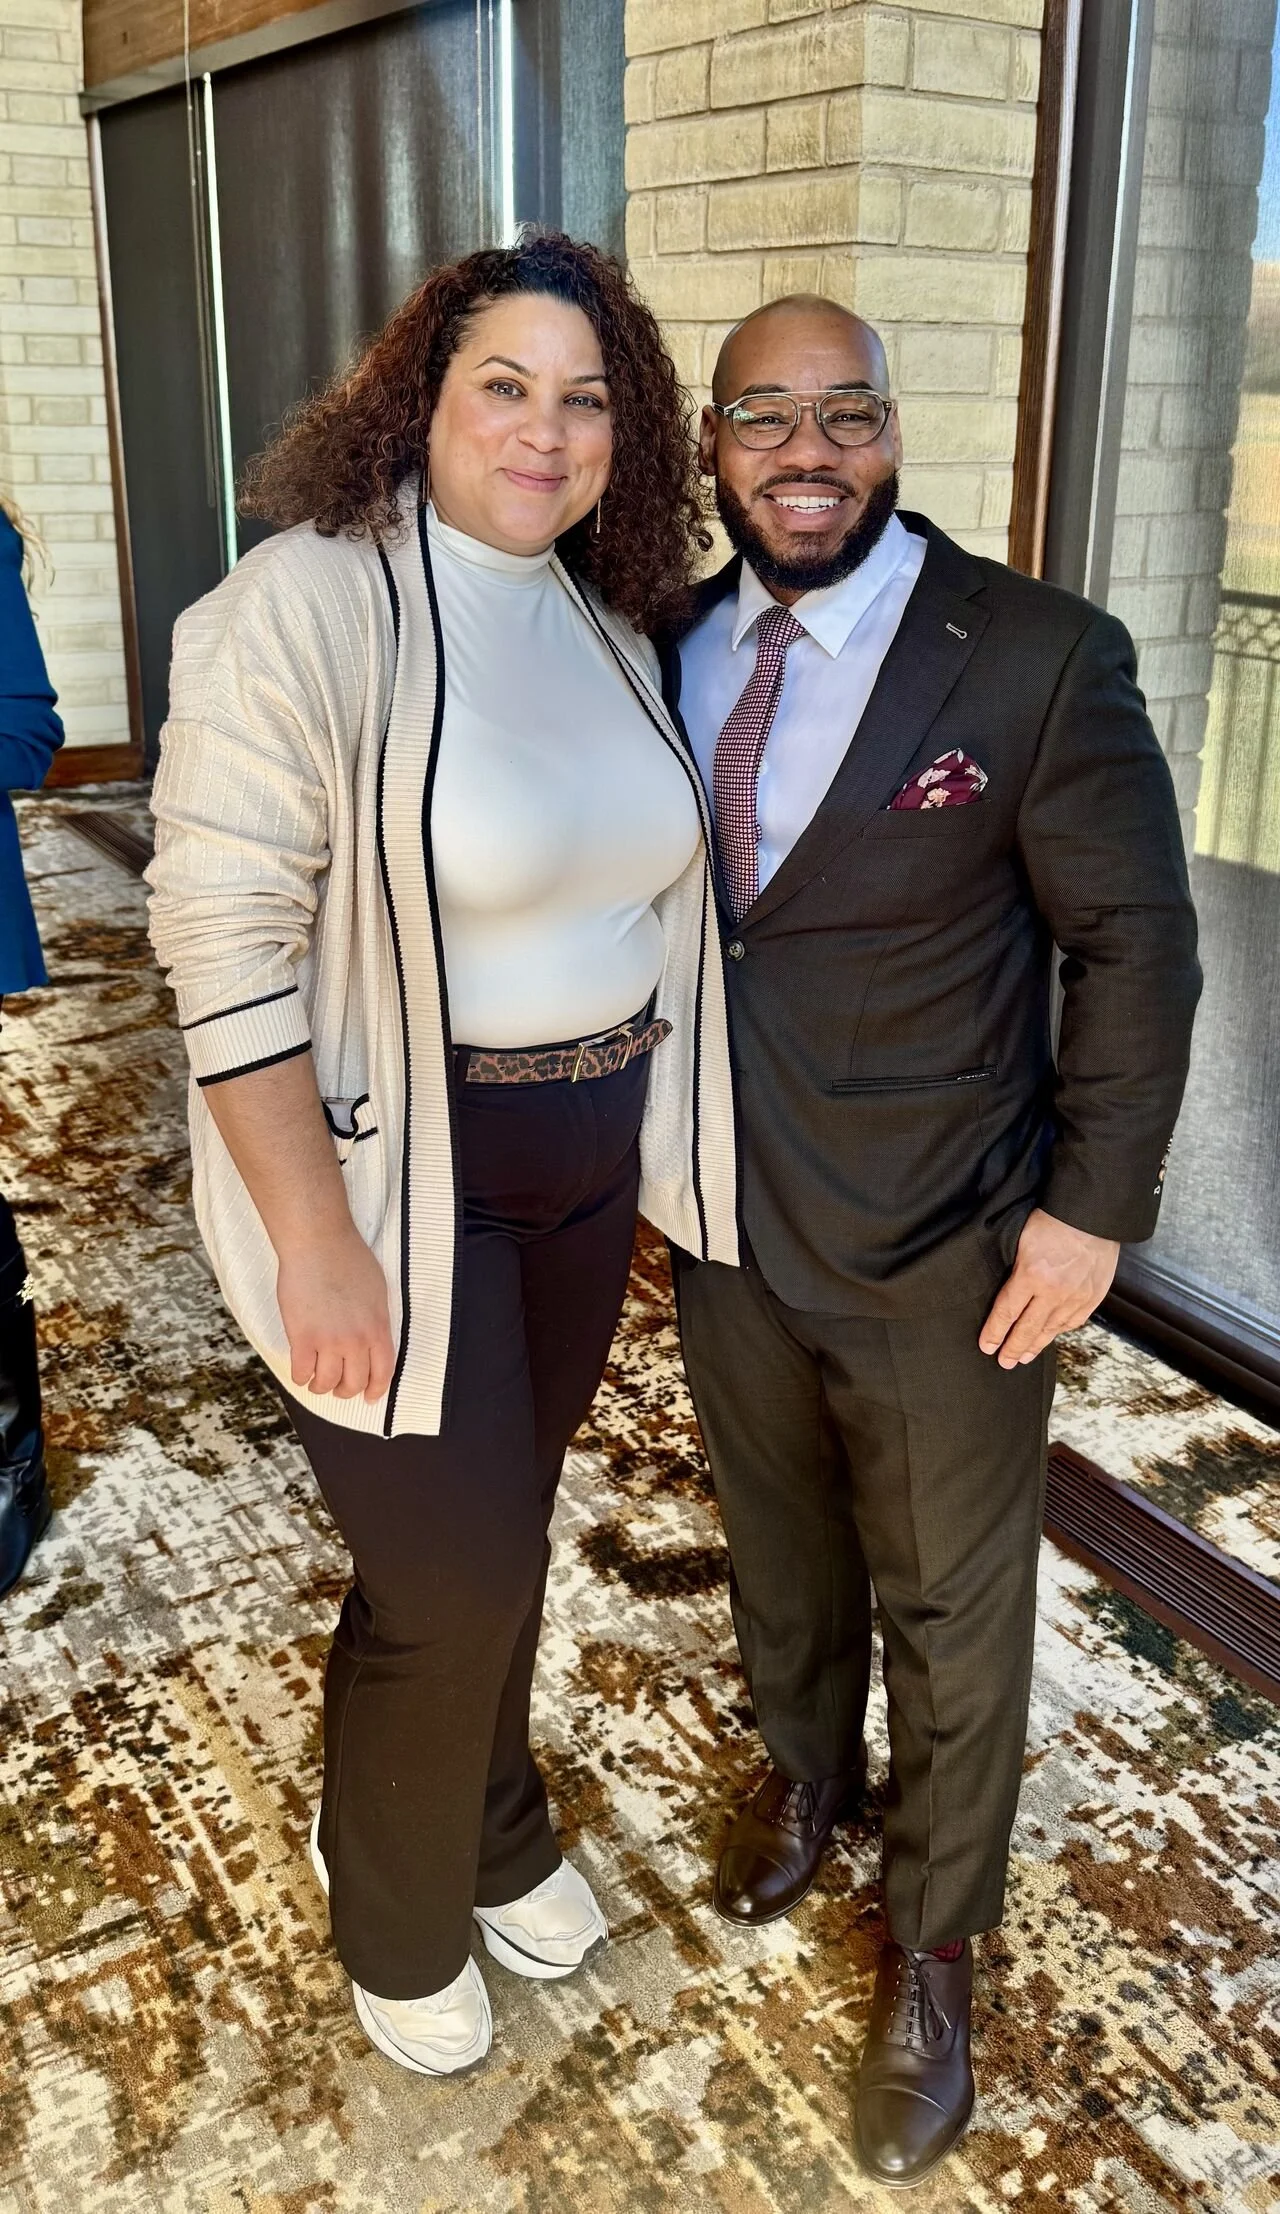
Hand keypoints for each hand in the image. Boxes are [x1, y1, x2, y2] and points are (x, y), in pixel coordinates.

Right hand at [277, 1226, 395, 1403]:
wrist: (318, 1243)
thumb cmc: (348, 1258)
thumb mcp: (378, 1292)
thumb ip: (376, 1320)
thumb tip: (373, 1340)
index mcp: (378, 1328)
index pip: (382, 1373)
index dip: (376, 1390)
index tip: (369, 1396)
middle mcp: (356, 1340)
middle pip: (354, 1383)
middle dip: (346, 1391)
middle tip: (338, 1389)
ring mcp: (328, 1341)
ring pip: (327, 1382)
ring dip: (321, 1386)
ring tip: (316, 1382)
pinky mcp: (302, 1337)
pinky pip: (302, 1372)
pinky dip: (301, 1377)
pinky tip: (301, 1371)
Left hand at [979, 1207, 1118, 1369]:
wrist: (1092, 1214)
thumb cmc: (1053, 1220)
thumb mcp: (1021, 1240)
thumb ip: (1015, 1270)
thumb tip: (1004, 1293)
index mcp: (1032, 1275)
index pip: (1007, 1312)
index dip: (995, 1333)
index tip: (987, 1346)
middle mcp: (1054, 1292)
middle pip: (1028, 1328)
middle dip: (1013, 1347)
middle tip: (1004, 1361)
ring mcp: (1076, 1297)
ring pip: (1051, 1329)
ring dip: (1035, 1345)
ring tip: (1024, 1356)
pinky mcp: (1092, 1296)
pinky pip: (1073, 1322)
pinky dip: (1058, 1332)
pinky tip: (1050, 1336)